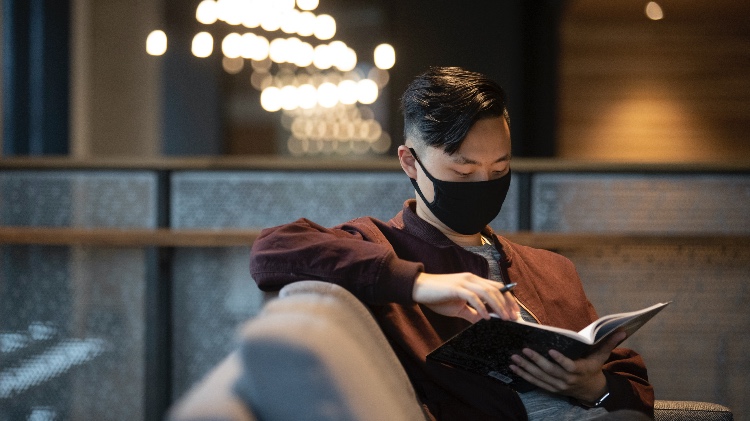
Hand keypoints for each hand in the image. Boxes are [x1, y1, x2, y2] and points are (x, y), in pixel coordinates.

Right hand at [412, 272, 519, 322]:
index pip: (496, 287)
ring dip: (498, 306)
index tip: (515, 312)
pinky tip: (486, 318)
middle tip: (513, 317)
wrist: (419, 288)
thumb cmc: (437, 297)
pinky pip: (473, 297)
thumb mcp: (458, 307)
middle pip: (496, 289)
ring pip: (488, 292)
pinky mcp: (456, 288)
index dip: (508, 298)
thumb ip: (472, 313)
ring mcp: (464, 282)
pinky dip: (481, 308)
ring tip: (504, 318)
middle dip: (507, 303)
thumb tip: (483, 322)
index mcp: (473, 281)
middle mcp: (471, 278)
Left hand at [509, 331, 626, 402]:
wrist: (590, 390)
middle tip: (524, 350)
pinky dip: (524, 375)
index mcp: (579, 370)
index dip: (560, 360)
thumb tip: (622, 329)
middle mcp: (567, 380)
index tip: (550, 350)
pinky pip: (535, 382)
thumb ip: (609, 342)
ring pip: (540, 377)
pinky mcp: (551, 388)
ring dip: (526, 367)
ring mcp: (558, 385)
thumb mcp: (601, 356)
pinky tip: (513, 367)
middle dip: (536, 361)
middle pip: (550, 371)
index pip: (569, 366)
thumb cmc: (594, 368)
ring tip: (514, 358)